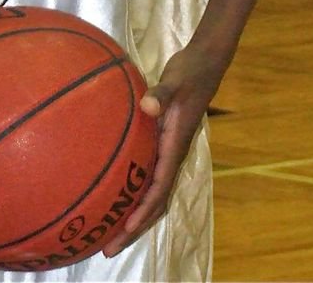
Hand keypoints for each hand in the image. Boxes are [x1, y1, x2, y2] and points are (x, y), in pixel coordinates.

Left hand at [101, 42, 227, 257]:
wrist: (205, 64)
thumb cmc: (190, 73)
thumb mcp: (176, 80)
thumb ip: (162, 94)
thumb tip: (147, 106)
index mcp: (175, 147)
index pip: (158, 190)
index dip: (141, 213)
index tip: (122, 231)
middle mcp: (172, 155)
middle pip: (154, 203)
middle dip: (133, 227)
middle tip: (107, 248)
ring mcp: (168, 150)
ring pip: (152, 193)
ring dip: (133, 214)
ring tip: (107, 232)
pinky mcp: (162, 141)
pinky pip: (147, 174)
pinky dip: (133, 189)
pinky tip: (112, 190)